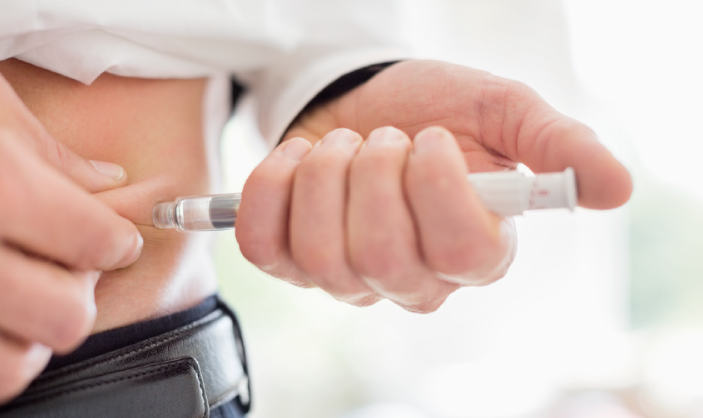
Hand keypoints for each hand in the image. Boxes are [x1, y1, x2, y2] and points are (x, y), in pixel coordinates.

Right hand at [0, 74, 142, 402]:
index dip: (116, 240)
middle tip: (64, 267)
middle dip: (78, 292)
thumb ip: (39, 150)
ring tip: (17, 295)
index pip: (90, 236)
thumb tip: (106, 179)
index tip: (116, 240)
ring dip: (30, 338)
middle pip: (66, 316)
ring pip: (14, 367)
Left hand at [236, 60, 631, 311]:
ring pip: (322, 256)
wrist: (363, 102)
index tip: (430, 138)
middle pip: (385, 257)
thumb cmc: (433, 110)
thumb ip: (558, 148)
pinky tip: (297, 160)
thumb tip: (616, 188)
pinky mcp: (290, 260)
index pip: (461, 251)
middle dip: (373, 175)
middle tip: (382, 138)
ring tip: (341, 146)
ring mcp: (347, 277)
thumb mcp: (502, 114)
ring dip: (325, 176)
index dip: (438, 188)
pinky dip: (273, 187)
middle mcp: (411, 278)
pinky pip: (264, 244)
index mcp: (472, 249)